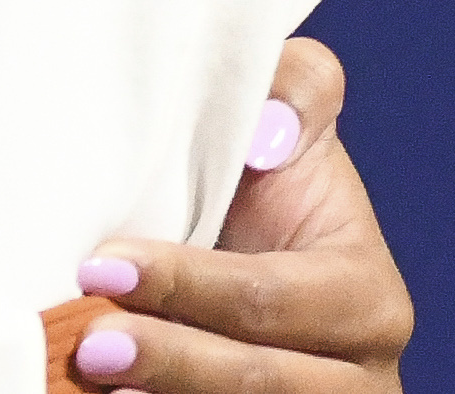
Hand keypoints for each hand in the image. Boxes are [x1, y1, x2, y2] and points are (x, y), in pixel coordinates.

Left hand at [65, 39, 412, 391]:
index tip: (104, 265)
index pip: (269, 296)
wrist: (249, 255)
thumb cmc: (264, 194)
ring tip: (88, 372)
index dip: (188, 284)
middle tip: (88, 342)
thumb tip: (268, 124)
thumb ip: (299, 88)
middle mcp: (356, 375)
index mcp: (366, 297)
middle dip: (170, 359)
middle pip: (258, 378)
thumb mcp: (294, 126)